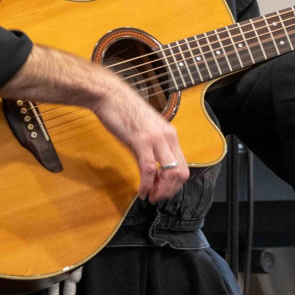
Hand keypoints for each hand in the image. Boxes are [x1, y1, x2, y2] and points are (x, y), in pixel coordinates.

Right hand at [90, 71, 189, 202]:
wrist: (110, 96)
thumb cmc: (124, 111)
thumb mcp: (144, 131)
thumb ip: (150, 149)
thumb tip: (151, 171)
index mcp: (170, 135)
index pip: (183, 166)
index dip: (175, 185)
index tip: (162, 191)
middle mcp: (168, 137)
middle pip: (181, 173)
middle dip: (170, 191)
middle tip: (157, 198)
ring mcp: (156, 139)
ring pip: (170, 173)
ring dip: (161, 191)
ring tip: (150, 198)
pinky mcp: (142, 141)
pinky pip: (150, 169)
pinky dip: (147, 185)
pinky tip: (141, 192)